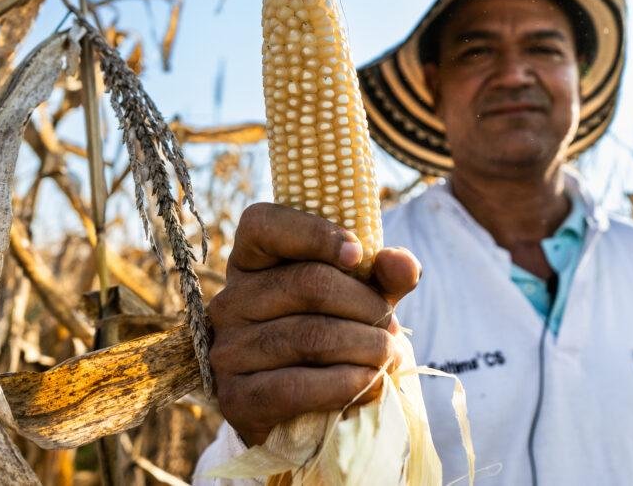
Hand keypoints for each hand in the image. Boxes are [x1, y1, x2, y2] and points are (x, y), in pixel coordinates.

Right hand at [207, 202, 421, 446]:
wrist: (301, 409)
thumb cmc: (331, 332)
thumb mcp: (359, 296)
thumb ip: (383, 275)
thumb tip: (404, 264)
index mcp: (251, 261)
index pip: (264, 224)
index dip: (315, 233)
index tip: (359, 255)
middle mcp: (230, 300)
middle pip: (307, 283)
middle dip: (365, 305)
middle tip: (392, 326)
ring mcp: (227, 349)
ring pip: (309, 336)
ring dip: (365, 347)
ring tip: (389, 355)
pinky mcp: (235, 398)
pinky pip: (296, 387)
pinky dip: (346, 384)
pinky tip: (371, 384)